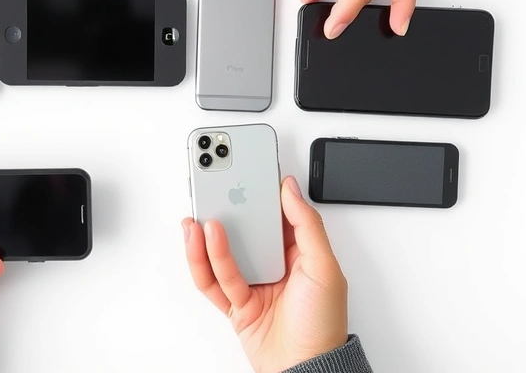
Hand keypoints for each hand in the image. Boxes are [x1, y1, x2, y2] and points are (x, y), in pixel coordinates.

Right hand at [183, 176, 347, 372]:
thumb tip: (291, 190)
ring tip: (200, 218)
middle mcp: (275, 266)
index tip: (245, 172)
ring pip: (223, 254)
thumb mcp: (325, 268)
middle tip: (212, 189)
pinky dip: (202, 261)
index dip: (260, 194)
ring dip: (208, 236)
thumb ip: (307, 226)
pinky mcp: (235, 305)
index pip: (276, 215)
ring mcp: (253, 285)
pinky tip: (200, 242)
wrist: (306, 370)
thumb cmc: (322, 326)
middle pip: (244, 231)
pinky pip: (213, 281)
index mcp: (300, 253)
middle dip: (227, 211)